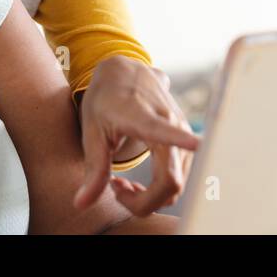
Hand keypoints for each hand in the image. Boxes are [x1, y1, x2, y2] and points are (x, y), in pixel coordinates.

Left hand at [73, 57, 199, 215]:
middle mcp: (170, 122)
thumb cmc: (105, 100)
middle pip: (170, 181)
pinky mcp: (187, 139)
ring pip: (175, 184)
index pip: (163, 130)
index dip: (180, 139)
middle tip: (115, 190)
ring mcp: (182, 131)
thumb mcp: (92, 132)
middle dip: (143, 201)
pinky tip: (137, 182)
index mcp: (142, 115)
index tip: (195, 143)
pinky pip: (177, 177)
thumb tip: (81, 204)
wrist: (124, 71)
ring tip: (120, 184)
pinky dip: (158, 189)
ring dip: (149, 196)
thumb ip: (94, 169)